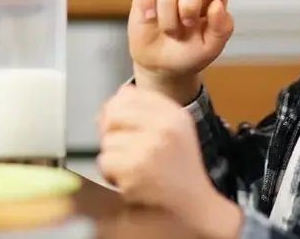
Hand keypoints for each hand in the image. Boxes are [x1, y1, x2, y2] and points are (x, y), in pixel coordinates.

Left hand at [98, 85, 243, 238]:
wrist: (194, 204)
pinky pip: (105, 162)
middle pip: (113, 115)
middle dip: (111, 132)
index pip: (128, 94)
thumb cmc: (181, 168)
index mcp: (173, 114)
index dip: (117, 109)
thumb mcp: (174, 129)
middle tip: (123, 148)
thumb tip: (118, 95)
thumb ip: (147, 109)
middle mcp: (164, 127)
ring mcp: (150, 148)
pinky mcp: (135, 170)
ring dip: (113, 157)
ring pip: (107, 141)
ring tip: (132, 167)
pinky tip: (130, 179)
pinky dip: (111, 174)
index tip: (122, 125)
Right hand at [128, 0, 234, 102]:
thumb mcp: (211, 47)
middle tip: (188, 25)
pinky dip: (146, 1)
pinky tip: (149, 17)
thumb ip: (221, 28)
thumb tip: (217, 5)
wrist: (162, 67)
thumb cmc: (190, 53)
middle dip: (189, 6)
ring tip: (170, 32)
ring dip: (169, 20)